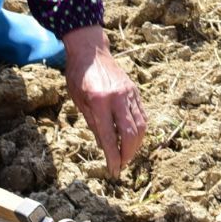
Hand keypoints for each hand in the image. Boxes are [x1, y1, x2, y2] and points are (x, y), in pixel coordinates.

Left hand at [61, 26, 145, 176]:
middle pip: (130, 133)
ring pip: (140, 125)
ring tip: (127, 155)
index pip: (109, 136)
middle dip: (128, 154)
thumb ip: (93, 123)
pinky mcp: (135, 91)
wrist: (91, 51)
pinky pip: (142, 115)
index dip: (112, 156)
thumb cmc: (79, 75)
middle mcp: (118, 97)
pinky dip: (140, 130)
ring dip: (136, 144)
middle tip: (121, 165)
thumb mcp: (79, 101)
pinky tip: (133, 138)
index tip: (113, 170)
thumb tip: (105, 145)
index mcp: (99, 101)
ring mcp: (129, 93)